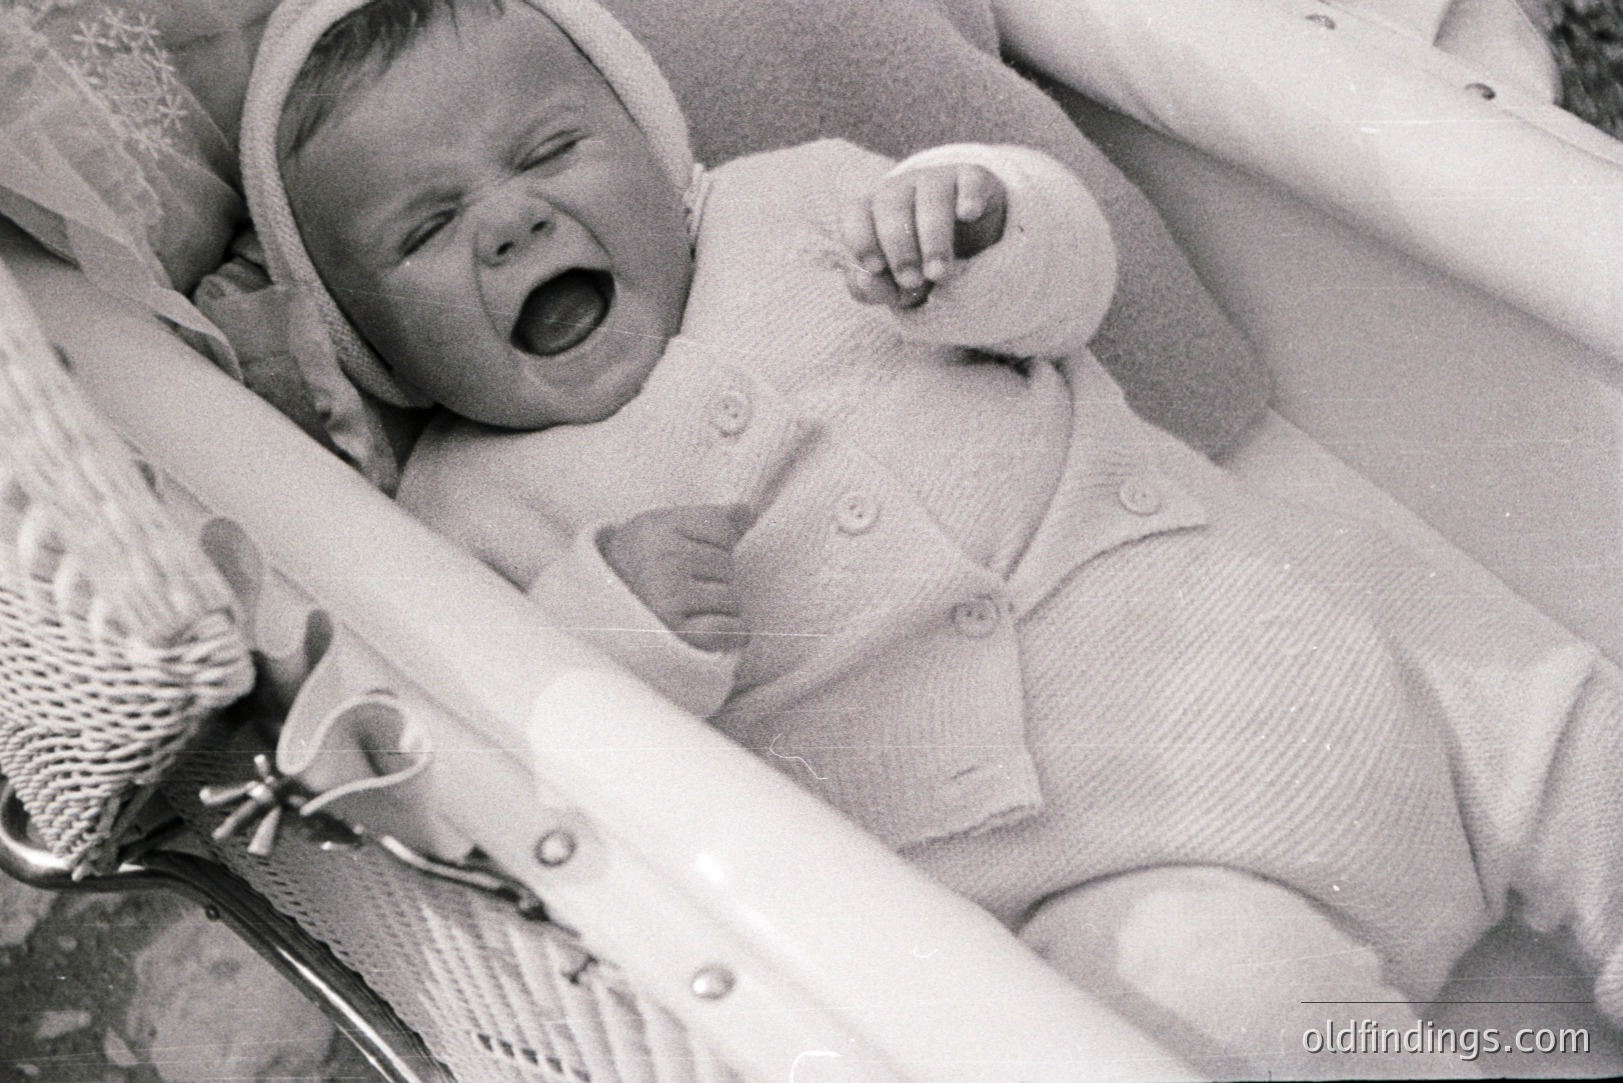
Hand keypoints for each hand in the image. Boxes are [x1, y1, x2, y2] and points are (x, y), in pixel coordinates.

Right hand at [600, 504, 752, 651]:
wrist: (595, 614)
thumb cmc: (640, 567)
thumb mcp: (664, 529)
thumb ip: (708, 518)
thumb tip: (748, 511)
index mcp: (656, 527)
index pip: (723, 527)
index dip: (715, 543)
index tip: (688, 554)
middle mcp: (661, 559)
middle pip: (727, 565)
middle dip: (714, 577)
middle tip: (679, 587)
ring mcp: (667, 596)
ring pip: (731, 598)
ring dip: (718, 607)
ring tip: (685, 608)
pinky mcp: (676, 633)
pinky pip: (729, 629)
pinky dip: (730, 634)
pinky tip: (707, 630)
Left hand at [841, 163, 1006, 308]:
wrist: (974, 245)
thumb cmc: (922, 264)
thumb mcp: (899, 285)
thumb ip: (877, 287)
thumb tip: (863, 279)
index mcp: (874, 210)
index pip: (856, 213)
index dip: (862, 239)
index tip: (875, 268)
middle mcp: (902, 189)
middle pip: (892, 207)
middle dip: (900, 248)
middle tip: (911, 281)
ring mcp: (938, 180)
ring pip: (931, 198)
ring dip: (933, 238)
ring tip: (939, 273)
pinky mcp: (973, 179)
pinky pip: (969, 182)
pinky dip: (968, 197)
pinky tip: (968, 215)